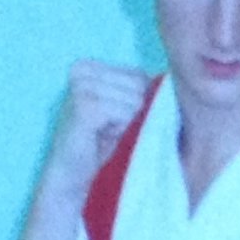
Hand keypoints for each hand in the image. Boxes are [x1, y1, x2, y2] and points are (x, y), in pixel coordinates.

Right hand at [42, 61, 150, 205]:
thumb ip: (136, 89)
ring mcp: (81, 87)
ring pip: (134, 100)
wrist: (71, 173)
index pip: (137, 74)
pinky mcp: (84, 107)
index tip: (112, 118)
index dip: (135, 102)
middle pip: (138, 85)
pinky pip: (125, 113)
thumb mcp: (119, 108)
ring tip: (103, 132)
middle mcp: (82, 71)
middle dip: (131, 113)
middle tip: (107, 128)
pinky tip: (101, 136)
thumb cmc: (98, 142)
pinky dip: (120, 130)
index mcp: (88, 66)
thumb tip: (168, 80)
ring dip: (125, 123)